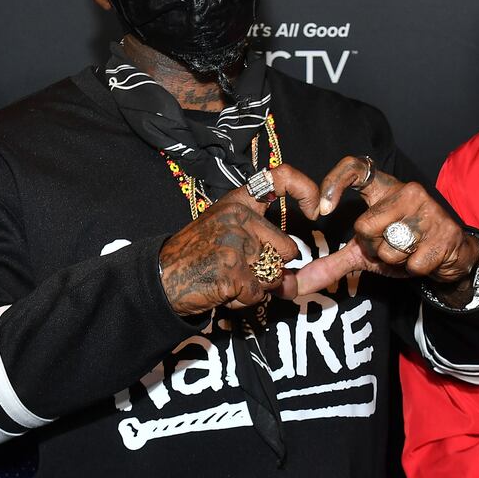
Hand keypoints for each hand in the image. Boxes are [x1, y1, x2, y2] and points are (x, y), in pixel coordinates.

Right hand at [157, 163, 321, 315]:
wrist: (161, 278)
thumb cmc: (195, 255)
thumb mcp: (225, 232)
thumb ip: (262, 243)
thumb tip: (293, 281)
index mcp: (237, 202)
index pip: (281, 177)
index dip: (306, 189)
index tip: (317, 210)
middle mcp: (239, 217)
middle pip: (287, 249)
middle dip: (272, 268)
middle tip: (238, 270)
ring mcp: (236, 244)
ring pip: (275, 275)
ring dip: (257, 287)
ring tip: (227, 279)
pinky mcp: (233, 272)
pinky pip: (259, 294)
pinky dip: (245, 300)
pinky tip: (222, 290)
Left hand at [291, 155, 478, 297]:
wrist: (452, 255)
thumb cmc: (404, 245)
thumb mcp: (367, 251)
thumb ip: (333, 261)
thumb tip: (297, 284)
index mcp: (385, 188)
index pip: (355, 167)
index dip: (334, 182)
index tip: (323, 209)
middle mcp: (407, 191)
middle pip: (364, 227)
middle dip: (372, 249)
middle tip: (389, 247)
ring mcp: (429, 210)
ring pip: (389, 249)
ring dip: (394, 262)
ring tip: (408, 251)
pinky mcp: (446, 232)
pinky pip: (412, 263)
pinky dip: (414, 270)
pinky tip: (425, 258)